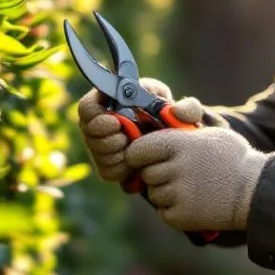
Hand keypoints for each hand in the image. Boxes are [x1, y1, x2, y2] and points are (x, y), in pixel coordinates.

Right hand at [76, 77, 203, 183]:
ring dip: (117, 152)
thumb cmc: (172, 120)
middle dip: (109, 138)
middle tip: (126, 137)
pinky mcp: (108, 167)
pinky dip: (123, 168)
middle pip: (89, 133)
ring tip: (133, 146)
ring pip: (99, 154)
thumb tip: (174, 112)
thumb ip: (187, 108)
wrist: (173, 145)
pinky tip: (135, 162)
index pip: (87, 107)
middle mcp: (100, 124)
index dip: (95, 114)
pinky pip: (108, 172)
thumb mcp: (184, 109)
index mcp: (111, 102)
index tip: (114, 120)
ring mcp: (101, 147)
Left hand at [124, 126, 269, 231]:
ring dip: (165, 192)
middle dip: (157, 173)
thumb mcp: (208, 132)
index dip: (139, 154)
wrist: (255, 190)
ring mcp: (177, 193)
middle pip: (146, 173)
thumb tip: (158, 123)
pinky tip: (192, 202)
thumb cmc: (232, 158)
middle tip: (178, 173)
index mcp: (178, 143)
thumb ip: (180, 129)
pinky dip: (173, 209)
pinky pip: (163, 211)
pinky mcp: (181, 216)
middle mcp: (174, 167)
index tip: (145, 157)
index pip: (137, 150)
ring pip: (154, 193)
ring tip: (190, 188)